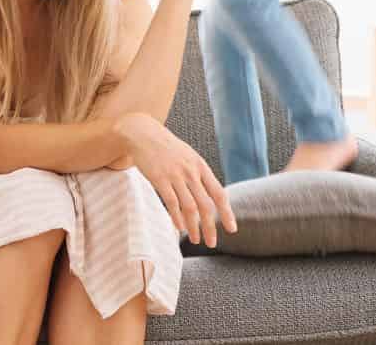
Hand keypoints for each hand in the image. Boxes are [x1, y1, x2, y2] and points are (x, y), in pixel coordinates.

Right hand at [115, 113, 236, 246]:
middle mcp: (191, 172)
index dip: (227, 213)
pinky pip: (171, 202)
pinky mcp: (159, 178)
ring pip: (189, 207)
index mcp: (201, 167)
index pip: (219, 194)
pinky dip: (177, 217)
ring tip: (195, 239)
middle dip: (210, 227)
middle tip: (212, 243)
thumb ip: (199, 175)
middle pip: (205, 205)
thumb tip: (211, 197)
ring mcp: (175, 175)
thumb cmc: (167, 148)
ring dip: (193, 227)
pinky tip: (179, 227)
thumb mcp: (188, 157)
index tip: (232, 229)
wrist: (143, 133)